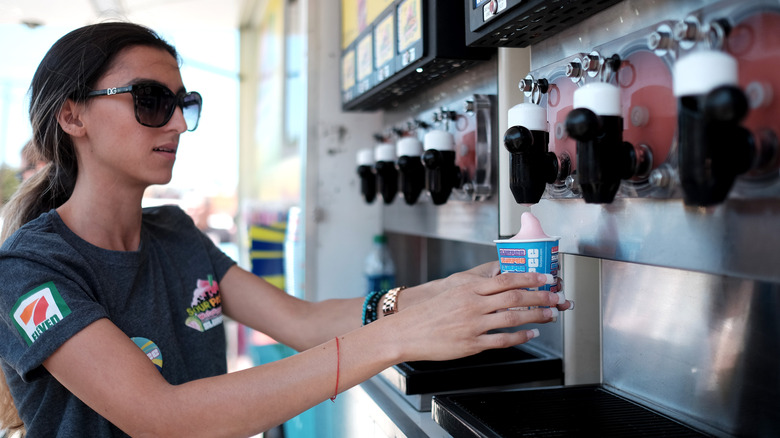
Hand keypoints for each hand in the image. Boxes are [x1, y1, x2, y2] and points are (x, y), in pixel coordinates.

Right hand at [387, 272, 570, 361]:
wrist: (407, 332)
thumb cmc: (428, 313)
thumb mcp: (453, 292)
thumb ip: (476, 289)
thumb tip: (500, 284)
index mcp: (469, 288)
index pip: (506, 279)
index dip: (529, 277)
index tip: (545, 277)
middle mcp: (473, 304)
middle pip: (515, 296)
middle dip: (540, 295)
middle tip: (556, 296)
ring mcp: (473, 325)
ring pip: (513, 317)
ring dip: (536, 316)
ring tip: (549, 315)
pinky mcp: (471, 344)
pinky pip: (502, 340)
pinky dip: (520, 337)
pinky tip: (530, 334)